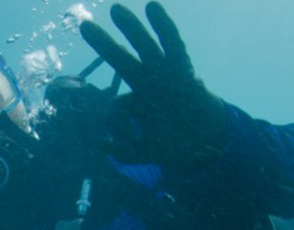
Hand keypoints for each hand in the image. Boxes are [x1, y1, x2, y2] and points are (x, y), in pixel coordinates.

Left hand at [80, 2, 225, 168]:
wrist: (208, 140)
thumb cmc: (176, 143)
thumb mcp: (146, 151)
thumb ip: (125, 151)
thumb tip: (102, 146)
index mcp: (139, 103)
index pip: (118, 107)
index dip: (115, 124)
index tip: (111, 144)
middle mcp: (149, 84)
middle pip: (122, 61)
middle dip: (103, 45)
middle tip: (84, 26)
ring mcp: (165, 74)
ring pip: (145, 48)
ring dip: (131, 28)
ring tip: (115, 9)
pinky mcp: (182, 68)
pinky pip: (172, 43)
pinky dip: (162, 25)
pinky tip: (151, 6)